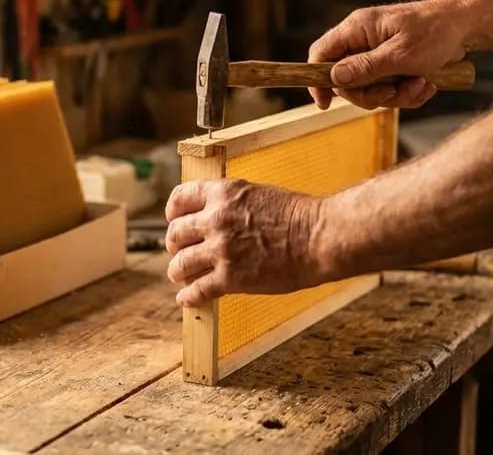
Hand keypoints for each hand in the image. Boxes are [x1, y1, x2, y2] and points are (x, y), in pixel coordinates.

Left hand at [164, 179, 324, 306]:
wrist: (319, 237)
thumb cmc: (298, 216)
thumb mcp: (258, 194)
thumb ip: (232, 203)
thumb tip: (217, 214)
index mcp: (223, 193)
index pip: (180, 198)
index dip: (173, 212)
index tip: (174, 220)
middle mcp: (215, 219)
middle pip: (176, 233)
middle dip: (174, 245)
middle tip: (177, 252)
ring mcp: (220, 250)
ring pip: (180, 264)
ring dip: (178, 271)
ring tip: (180, 276)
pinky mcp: (230, 278)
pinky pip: (197, 290)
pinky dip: (189, 297)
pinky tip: (188, 299)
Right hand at [308, 0, 468, 109]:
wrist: (466, 26)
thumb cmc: (436, 32)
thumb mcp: (400, 54)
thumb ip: (365, 67)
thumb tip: (334, 78)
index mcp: (358, 28)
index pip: (321, 53)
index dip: (317, 80)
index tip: (323, 103)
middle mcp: (362, 40)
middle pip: (346, 80)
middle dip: (371, 93)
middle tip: (393, 92)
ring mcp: (377, 53)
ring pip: (370, 89)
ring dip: (396, 95)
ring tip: (420, 84)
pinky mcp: (392, 65)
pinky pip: (389, 89)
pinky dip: (407, 93)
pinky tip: (426, 84)